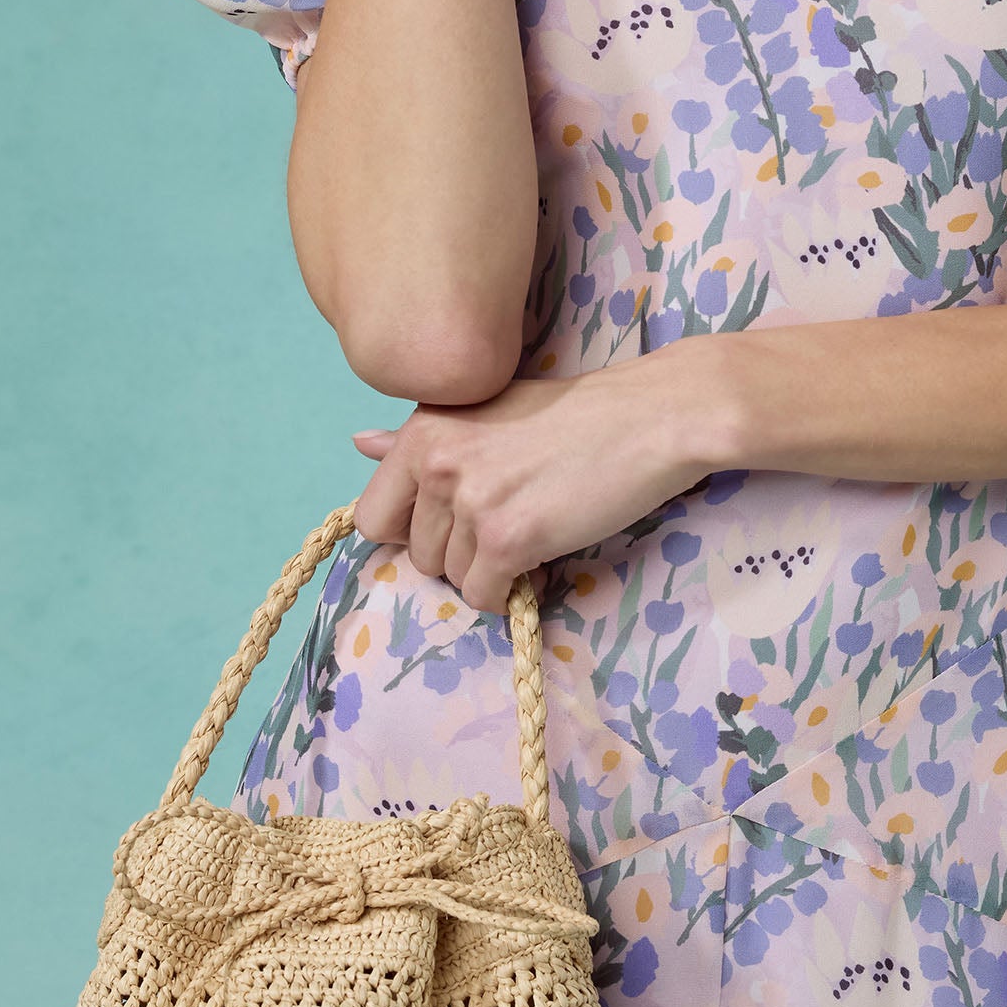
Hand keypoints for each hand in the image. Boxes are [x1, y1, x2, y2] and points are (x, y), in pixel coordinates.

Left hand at [349, 349, 724, 613]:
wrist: (649, 418)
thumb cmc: (574, 414)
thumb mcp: (486, 410)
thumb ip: (422, 438)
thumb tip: (358, 443)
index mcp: (423, 431)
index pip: (372, 516)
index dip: (412, 530)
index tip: (456, 521)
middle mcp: (436, 464)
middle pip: (416, 554)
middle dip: (458, 552)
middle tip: (507, 522)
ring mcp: (470, 503)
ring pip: (452, 578)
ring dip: (489, 569)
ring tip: (532, 530)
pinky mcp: (508, 539)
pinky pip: (483, 596)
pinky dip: (509, 591)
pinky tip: (541, 555)